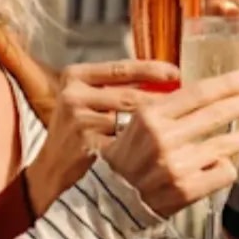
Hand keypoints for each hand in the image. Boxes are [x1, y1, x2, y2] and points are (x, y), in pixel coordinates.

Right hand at [25, 60, 178, 212]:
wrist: (50, 169)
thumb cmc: (74, 133)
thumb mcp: (84, 101)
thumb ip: (112, 88)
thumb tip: (161, 79)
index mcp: (74, 76)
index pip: (121, 68)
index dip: (152, 70)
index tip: (176, 73)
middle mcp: (74, 95)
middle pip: (131, 95)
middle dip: (162, 101)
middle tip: (188, 103)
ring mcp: (80, 121)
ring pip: (132, 120)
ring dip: (159, 125)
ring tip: (180, 125)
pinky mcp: (88, 146)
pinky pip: (127, 143)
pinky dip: (147, 146)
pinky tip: (163, 147)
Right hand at [102, 72, 238, 216]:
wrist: (112, 201)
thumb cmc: (127, 160)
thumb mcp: (139, 124)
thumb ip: (169, 110)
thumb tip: (209, 95)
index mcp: (151, 116)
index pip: (197, 93)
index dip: (227, 84)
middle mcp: (164, 138)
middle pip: (215, 114)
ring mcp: (176, 165)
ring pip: (224, 144)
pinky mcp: (187, 190)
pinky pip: (222, 172)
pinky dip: (227, 167)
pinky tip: (227, 164)